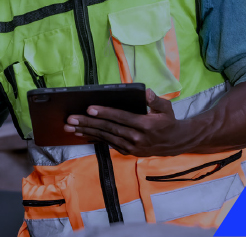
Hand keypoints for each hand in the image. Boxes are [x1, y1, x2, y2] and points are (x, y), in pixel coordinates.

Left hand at [63, 89, 194, 156]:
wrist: (175, 143)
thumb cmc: (168, 122)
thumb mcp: (167, 108)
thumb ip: (156, 100)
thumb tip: (146, 93)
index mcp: (145, 125)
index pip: (121, 117)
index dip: (105, 113)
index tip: (89, 109)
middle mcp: (136, 138)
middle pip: (109, 128)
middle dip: (88, 123)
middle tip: (71, 119)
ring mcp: (131, 147)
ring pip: (106, 137)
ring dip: (87, 131)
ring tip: (70, 127)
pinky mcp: (128, 151)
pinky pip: (108, 143)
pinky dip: (94, 138)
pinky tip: (82, 133)